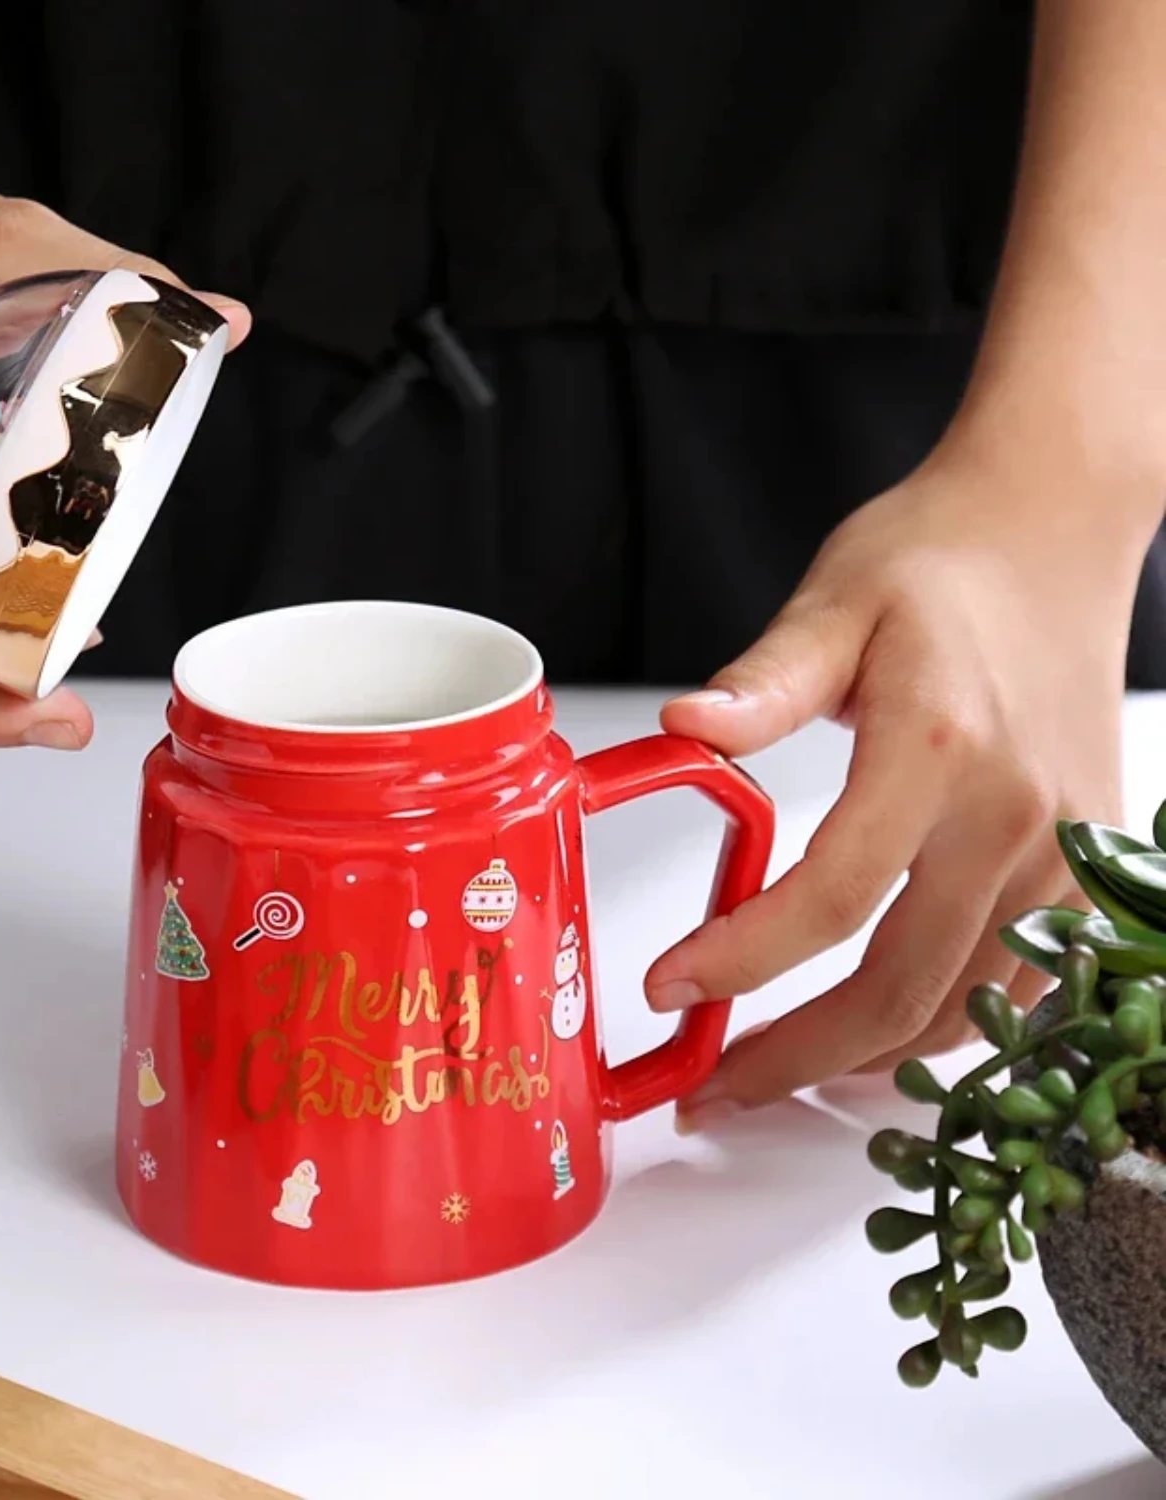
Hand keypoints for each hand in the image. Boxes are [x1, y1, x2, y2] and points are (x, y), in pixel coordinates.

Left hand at [648, 440, 1150, 1126]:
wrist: (1051, 526)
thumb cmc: (940, 559)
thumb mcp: (832, 601)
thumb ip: (761, 682)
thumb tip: (681, 730)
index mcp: (938, 749)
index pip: (832, 896)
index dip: (742, 961)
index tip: (669, 989)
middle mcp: (1016, 815)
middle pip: (901, 988)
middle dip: (795, 1057)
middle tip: (714, 1087)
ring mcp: (1066, 848)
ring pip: (967, 1009)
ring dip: (867, 1060)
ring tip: (779, 1071)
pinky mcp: (1090, 859)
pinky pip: (1022, 984)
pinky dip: (946, 1027)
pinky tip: (878, 1034)